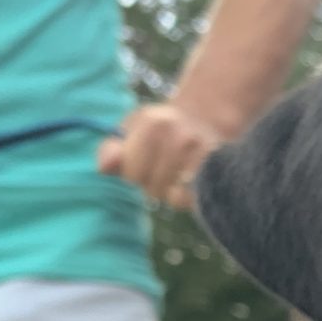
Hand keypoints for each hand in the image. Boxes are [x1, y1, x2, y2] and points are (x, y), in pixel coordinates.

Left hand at [96, 103, 220, 211]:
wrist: (203, 121)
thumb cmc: (156, 131)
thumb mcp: (130, 131)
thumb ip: (110, 150)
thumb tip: (103, 168)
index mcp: (155, 121)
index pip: (132, 173)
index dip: (133, 174)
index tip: (141, 163)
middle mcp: (181, 135)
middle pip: (151, 186)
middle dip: (151, 184)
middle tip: (160, 170)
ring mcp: (202, 154)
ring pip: (171, 196)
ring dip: (169, 193)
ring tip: (174, 175)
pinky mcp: (218, 171)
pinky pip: (190, 199)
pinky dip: (185, 198)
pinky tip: (187, 184)